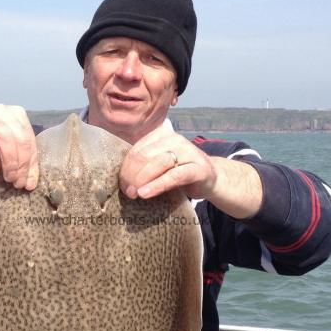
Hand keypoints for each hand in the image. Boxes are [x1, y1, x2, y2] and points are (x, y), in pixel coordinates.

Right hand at [0, 104, 38, 189]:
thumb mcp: (7, 154)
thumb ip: (21, 165)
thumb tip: (30, 184)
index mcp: (17, 114)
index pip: (30, 140)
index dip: (31, 163)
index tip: (28, 183)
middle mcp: (3, 110)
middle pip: (20, 138)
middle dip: (21, 164)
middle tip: (17, 182)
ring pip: (4, 137)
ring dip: (9, 161)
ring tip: (8, 178)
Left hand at [119, 128, 262, 219]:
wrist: (211, 178)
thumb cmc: (179, 173)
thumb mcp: (159, 166)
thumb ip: (143, 166)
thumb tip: (119, 179)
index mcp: (161, 136)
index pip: (136, 150)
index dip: (125, 169)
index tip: (121, 185)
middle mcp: (174, 139)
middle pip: (144, 156)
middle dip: (131, 175)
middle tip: (127, 192)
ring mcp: (188, 151)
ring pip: (158, 163)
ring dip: (142, 179)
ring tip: (134, 194)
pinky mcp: (198, 168)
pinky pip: (174, 176)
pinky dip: (158, 185)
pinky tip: (146, 193)